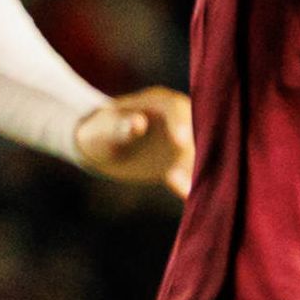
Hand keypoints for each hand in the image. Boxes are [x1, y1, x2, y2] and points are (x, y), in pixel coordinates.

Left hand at [75, 87, 193, 197]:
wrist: (102, 147)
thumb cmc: (101, 130)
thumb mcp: (107, 128)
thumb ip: (122, 126)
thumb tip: (138, 123)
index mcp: (161, 102)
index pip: (176, 109)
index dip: (180, 123)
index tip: (181, 142)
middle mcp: (177, 119)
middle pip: (194, 132)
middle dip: (198, 149)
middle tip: (197, 168)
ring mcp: (182, 142)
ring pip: (195, 155)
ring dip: (196, 170)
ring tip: (190, 189)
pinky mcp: (179, 163)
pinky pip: (187, 173)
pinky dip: (189, 183)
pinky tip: (188, 196)